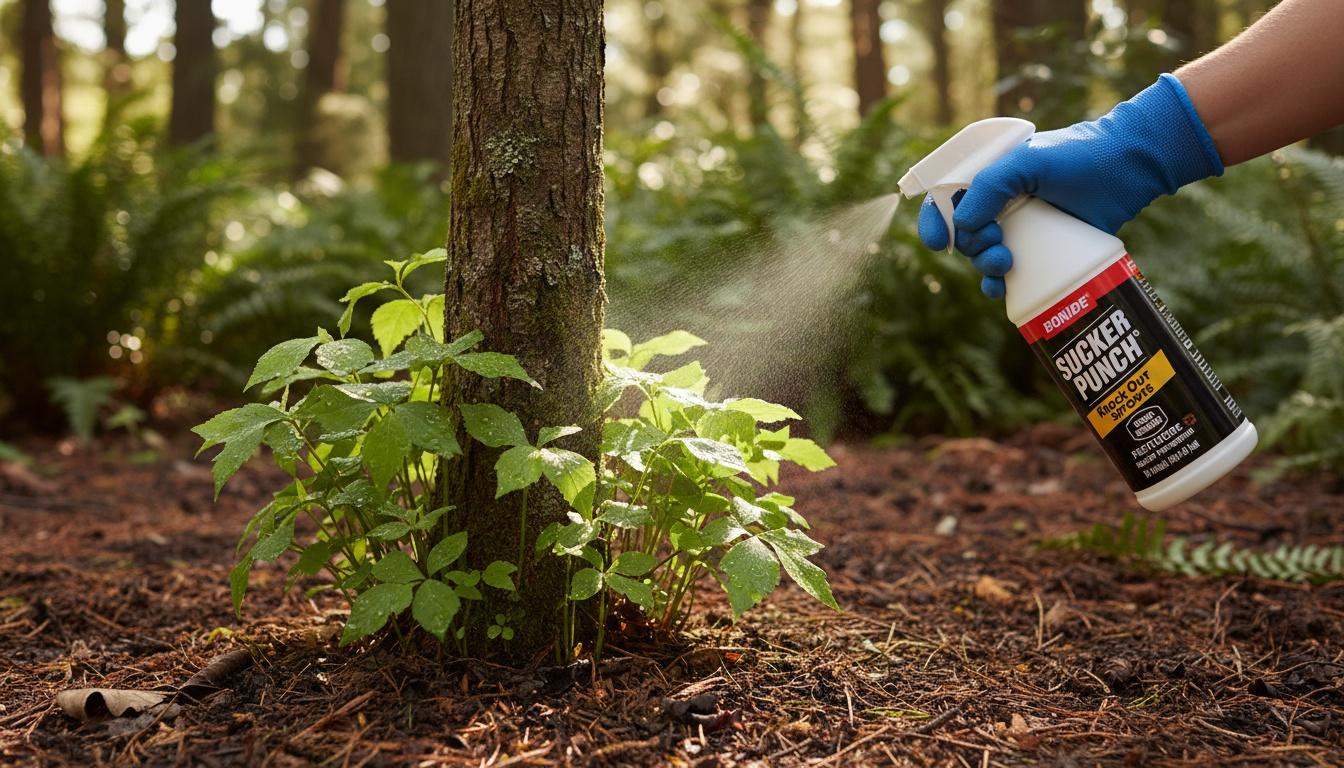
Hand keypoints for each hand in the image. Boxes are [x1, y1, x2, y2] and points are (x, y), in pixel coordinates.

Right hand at [919, 74, 1223, 297]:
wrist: (1131, 167)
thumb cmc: (1081, 155)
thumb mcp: (1030, 161)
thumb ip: (991, 185)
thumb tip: (961, 224)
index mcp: (990, 176)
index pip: (946, 199)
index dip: (935, 221)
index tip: (938, 241)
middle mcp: (1000, 202)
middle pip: (962, 234)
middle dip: (969, 245)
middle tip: (995, 240)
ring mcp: (1021, 228)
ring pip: (983, 256)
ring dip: (983, 265)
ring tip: (1005, 263)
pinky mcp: (1042, 250)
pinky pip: (1009, 274)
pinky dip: (998, 285)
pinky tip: (1001, 289)